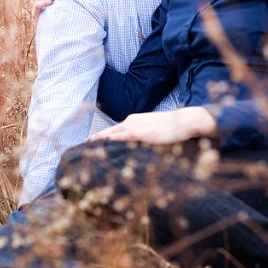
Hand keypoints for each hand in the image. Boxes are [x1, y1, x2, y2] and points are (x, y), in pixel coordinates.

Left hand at [87, 107, 218, 144]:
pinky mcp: (144, 132)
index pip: (113, 130)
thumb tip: (134, 147)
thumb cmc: (172, 128)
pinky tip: (105, 142)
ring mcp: (137, 126)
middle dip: (95, 138)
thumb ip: (142, 138)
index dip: (100, 136)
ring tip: (87, 146)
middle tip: (82, 145)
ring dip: (100, 139)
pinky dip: (114, 139)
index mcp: (133, 121)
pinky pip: (125, 136)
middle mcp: (132, 121)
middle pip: (109, 131)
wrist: (185, 121)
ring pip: (113, 133)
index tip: (89, 142)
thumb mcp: (153, 132)